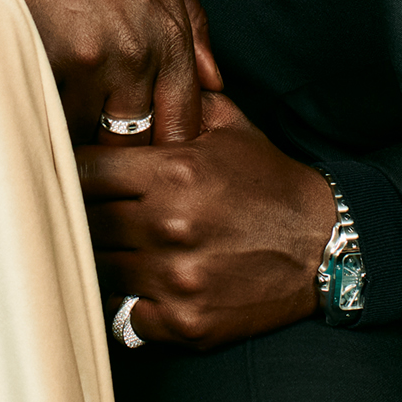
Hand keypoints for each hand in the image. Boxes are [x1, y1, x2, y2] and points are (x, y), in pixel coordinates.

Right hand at [0, 0, 222, 144]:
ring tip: (73, 126)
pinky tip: (46, 102)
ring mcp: (91, 60)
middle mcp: (137, 53)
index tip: (150, 143)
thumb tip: (213, 79)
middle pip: (140, 139)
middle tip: (108, 142)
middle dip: (125, 146)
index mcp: (170, 31)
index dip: (166, 140)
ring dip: (83, 136)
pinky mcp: (46, 58)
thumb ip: (193, 23)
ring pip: (93, 136)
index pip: (182, 120)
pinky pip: (53, 115)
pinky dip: (49, 116)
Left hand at [77, 92, 335, 350]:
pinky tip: (142, 284)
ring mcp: (177, 278)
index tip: (77, 172)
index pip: (87, 169)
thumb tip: (134, 79)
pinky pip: (125, 315)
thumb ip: (178, 102)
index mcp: (175, 170)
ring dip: (104, 257)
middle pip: (87, 220)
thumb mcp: (229, 126)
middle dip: (86, 213)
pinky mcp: (186, 322)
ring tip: (115, 247)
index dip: (77, 169)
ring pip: (100, 268)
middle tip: (90, 210)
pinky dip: (127, 301)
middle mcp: (171, 224)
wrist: (324, 246)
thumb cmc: (270, 183)